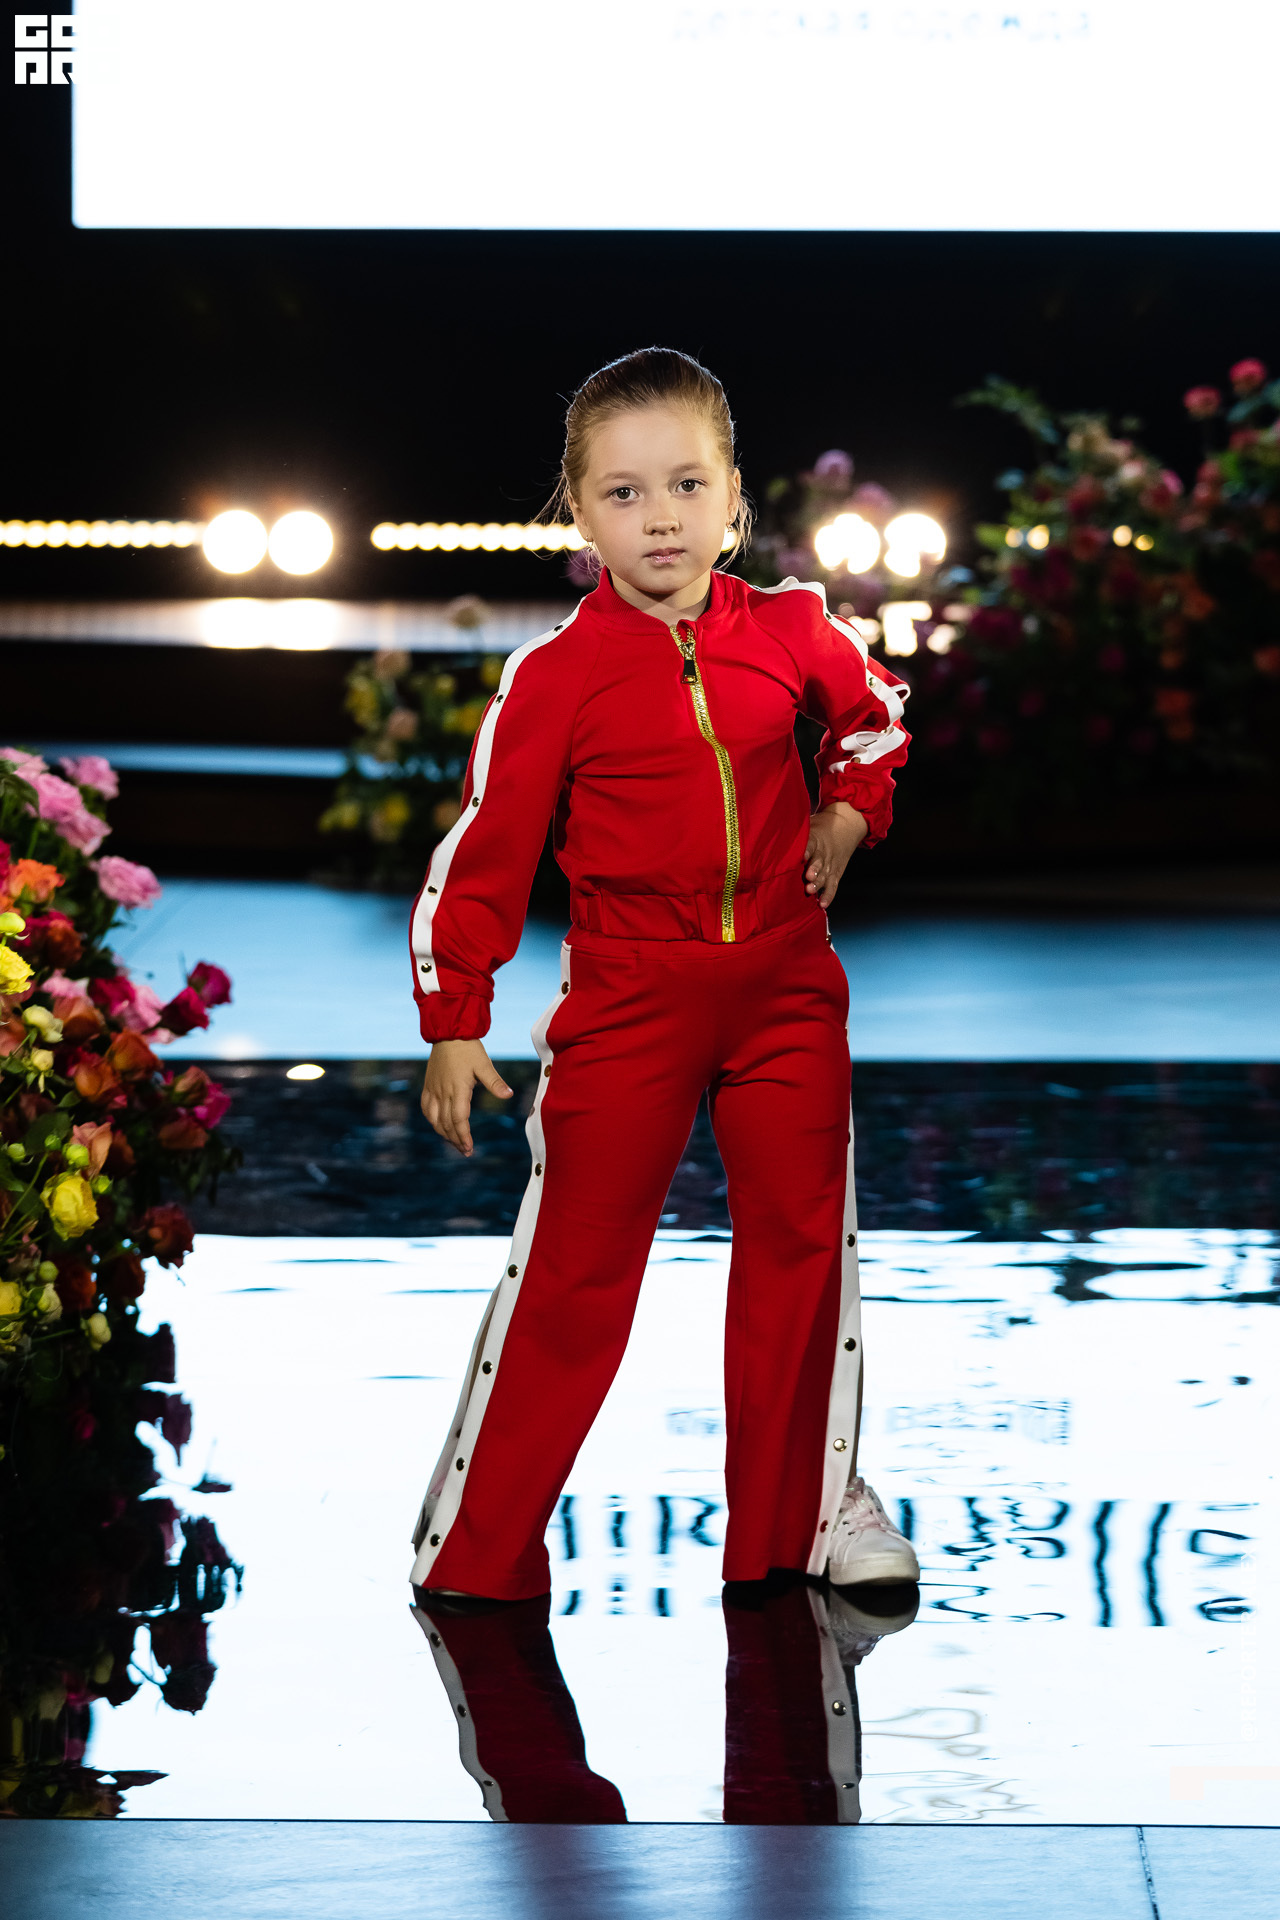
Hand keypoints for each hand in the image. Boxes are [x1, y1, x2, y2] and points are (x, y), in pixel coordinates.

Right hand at [421, 1039, 512, 1156]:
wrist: (448, 1033)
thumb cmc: (468, 1048)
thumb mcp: (484, 1064)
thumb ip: (495, 1082)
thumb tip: (509, 1095)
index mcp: (458, 1089)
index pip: (459, 1119)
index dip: (463, 1136)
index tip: (469, 1148)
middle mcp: (443, 1092)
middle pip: (447, 1124)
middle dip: (456, 1140)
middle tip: (465, 1151)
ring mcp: (434, 1089)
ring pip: (434, 1119)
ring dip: (444, 1133)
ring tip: (454, 1142)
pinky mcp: (428, 1085)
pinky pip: (426, 1108)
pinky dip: (432, 1120)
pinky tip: (439, 1126)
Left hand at [803, 802, 868, 906]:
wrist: (846, 826)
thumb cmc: (819, 828)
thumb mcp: (808, 824)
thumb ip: (794, 832)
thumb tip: (769, 829)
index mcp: (815, 839)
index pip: (810, 844)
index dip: (805, 850)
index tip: (801, 855)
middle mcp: (823, 853)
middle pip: (819, 862)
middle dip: (813, 870)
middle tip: (808, 877)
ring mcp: (830, 865)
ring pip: (825, 875)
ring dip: (818, 884)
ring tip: (811, 890)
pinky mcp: (835, 873)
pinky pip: (833, 885)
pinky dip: (828, 895)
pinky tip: (823, 904)